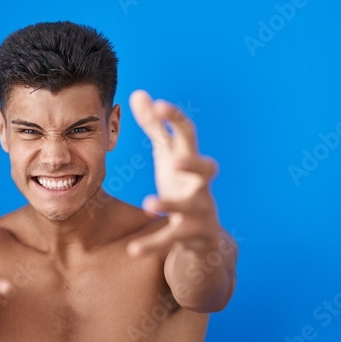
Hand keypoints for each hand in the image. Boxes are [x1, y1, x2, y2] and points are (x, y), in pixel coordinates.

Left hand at [126, 90, 221, 256]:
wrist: (204, 235)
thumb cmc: (183, 186)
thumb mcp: (168, 156)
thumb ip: (154, 126)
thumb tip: (138, 93)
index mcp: (191, 161)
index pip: (188, 135)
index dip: (176, 119)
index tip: (159, 104)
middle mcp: (200, 184)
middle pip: (207, 170)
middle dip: (193, 163)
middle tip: (175, 160)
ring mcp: (200, 210)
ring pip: (189, 207)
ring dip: (169, 205)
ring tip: (148, 204)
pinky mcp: (193, 234)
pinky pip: (171, 239)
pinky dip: (152, 244)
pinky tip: (133, 249)